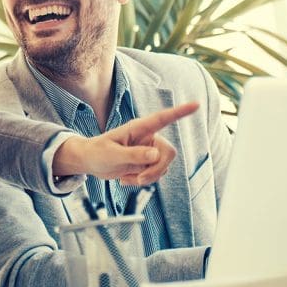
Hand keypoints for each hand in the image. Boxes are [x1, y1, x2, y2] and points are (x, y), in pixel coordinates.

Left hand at [52, 102, 198, 185]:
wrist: (90, 162)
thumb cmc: (97, 152)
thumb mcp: (112, 155)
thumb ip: (133, 155)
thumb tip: (155, 155)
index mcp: (139, 128)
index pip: (163, 118)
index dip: (180, 112)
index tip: (196, 105)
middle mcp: (148, 138)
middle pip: (168, 153)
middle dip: (156, 170)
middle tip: (139, 179)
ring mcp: (149, 151)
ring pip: (163, 166)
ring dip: (147, 177)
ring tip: (126, 178)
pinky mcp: (147, 163)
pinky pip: (155, 174)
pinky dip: (143, 181)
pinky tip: (127, 179)